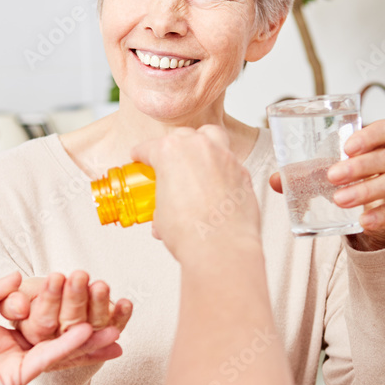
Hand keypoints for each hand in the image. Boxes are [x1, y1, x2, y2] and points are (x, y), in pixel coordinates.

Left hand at [0, 272, 122, 384]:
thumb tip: (17, 275)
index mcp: (1, 333)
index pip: (40, 316)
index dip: (63, 305)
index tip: (86, 294)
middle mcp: (13, 350)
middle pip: (56, 335)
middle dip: (86, 326)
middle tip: (114, 314)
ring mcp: (16, 365)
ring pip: (59, 350)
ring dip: (87, 341)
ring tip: (114, 330)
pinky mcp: (16, 379)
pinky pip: (47, 359)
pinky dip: (67, 346)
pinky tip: (87, 334)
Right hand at [132, 125, 260, 261]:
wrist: (220, 248)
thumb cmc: (191, 233)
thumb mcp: (161, 216)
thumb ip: (162, 203)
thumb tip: (165, 211)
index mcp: (170, 152)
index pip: (150, 147)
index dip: (142, 154)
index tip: (141, 158)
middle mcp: (199, 148)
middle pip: (182, 136)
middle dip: (174, 147)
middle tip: (168, 165)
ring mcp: (224, 157)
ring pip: (211, 137)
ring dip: (202, 145)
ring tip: (197, 161)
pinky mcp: (243, 172)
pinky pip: (229, 161)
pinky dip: (221, 168)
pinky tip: (217, 184)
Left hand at [269, 120, 384, 249]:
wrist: (382, 214)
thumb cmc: (359, 183)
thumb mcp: (337, 174)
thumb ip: (309, 175)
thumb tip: (275, 180)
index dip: (369, 136)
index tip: (346, 148)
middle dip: (359, 167)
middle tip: (332, 177)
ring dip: (366, 191)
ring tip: (340, 200)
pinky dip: (382, 216)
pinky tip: (364, 221)